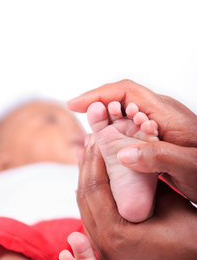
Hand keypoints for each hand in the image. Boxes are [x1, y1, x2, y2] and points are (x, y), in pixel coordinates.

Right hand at [69, 80, 196, 201]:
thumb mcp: (189, 167)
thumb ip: (158, 157)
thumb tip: (122, 154)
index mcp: (167, 114)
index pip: (127, 91)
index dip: (98, 95)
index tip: (74, 105)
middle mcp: (161, 114)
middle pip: (122, 99)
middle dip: (98, 105)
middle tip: (79, 119)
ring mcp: (159, 125)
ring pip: (124, 114)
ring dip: (105, 121)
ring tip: (89, 135)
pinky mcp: (157, 137)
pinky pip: (130, 128)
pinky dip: (114, 133)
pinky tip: (106, 145)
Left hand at [77, 138, 196, 259]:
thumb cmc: (194, 239)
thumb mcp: (169, 203)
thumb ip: (142, 183)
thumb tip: (123, 159)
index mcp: (117, 236)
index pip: (94, 189)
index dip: (93, 160)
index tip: (96, 139)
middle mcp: (105, 250)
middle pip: (85, 200)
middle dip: (86, 168)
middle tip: (89, 143)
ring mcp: (107, 258)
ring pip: (87, 212)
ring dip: (88, 183)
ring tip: (89, 159)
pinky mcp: (112, 259)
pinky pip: (95, 225)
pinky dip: (95, 202)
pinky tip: (97, 186)